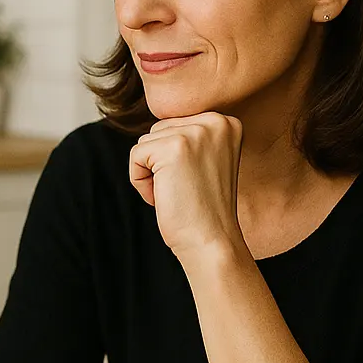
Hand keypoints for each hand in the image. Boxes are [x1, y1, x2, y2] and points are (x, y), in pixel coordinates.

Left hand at [129, 113, 244, 263]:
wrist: (212, 242)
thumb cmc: (204, 209)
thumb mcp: (205, 161)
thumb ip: (189, 137)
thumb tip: (157, 124)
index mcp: (227, 122)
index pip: (174, 126)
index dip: (173, 160)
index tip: (194, 182)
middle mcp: (216, 121)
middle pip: (158, 131)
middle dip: (160, 164)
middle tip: (185, 190)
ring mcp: (196, 132)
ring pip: (145, 143)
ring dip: (151, 173)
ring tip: (177, 193)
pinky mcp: (174, 147)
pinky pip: (135, 156)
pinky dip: (140, 181)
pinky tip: (164, 197)